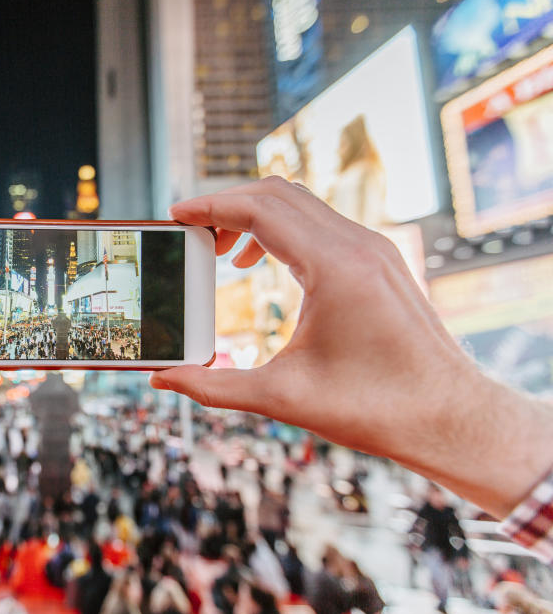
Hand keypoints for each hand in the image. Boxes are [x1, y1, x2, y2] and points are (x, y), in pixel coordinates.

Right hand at [151, 177, 552, 517]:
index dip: (211, 206)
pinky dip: (284, 231)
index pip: (261, 209)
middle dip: (227, 206)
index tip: (176, 214)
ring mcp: (375, 249)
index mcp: (335, 267)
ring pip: (302, 205)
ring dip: (256, 217)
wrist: (450, 418)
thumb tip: (162, 381)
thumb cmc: (376, 409)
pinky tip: (262, 265)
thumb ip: (214, 386)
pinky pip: (322, 225)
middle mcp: (359, 245)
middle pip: (278, 194)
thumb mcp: (283, 398)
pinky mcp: (381, 262)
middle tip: (190, 233)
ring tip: (221, 252)